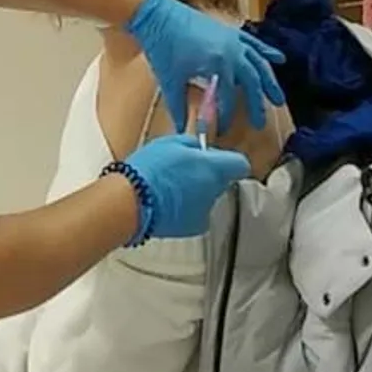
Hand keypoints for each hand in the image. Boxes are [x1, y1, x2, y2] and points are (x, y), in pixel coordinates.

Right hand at [120, 134, 251, 239]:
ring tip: (170, 188)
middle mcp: (214, 190)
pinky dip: (187, 210)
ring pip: (208, 198)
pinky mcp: (193, 228)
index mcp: (214, 167)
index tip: (220, 159)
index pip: (240, 164)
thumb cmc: (148, 171)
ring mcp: (205, 210)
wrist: (131, 202)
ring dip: (196, 193)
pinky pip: (196, 214)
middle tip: (185, 170)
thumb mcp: (171, 143)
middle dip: (209, 175)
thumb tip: (199, 146)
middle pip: (222, 181)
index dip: (230, 161)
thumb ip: (192, 144)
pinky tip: (168, 203)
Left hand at [126, 0, 283, 131]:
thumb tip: (180, 130)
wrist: (156, 14)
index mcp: (219, 64)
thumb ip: (178, 107)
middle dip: (257, 103)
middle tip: (261, 122)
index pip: (228, 97)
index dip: (226, 116)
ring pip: (259, 63)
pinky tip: (279, 59)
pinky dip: (267, 52)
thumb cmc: (162, 46)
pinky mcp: (230, 31)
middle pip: (252, 82)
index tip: (223, 130)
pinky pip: (254, 43)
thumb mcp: (170, 80)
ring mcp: (233, 39)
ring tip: (278, 98)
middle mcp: (233, 51)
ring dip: (269, 81)